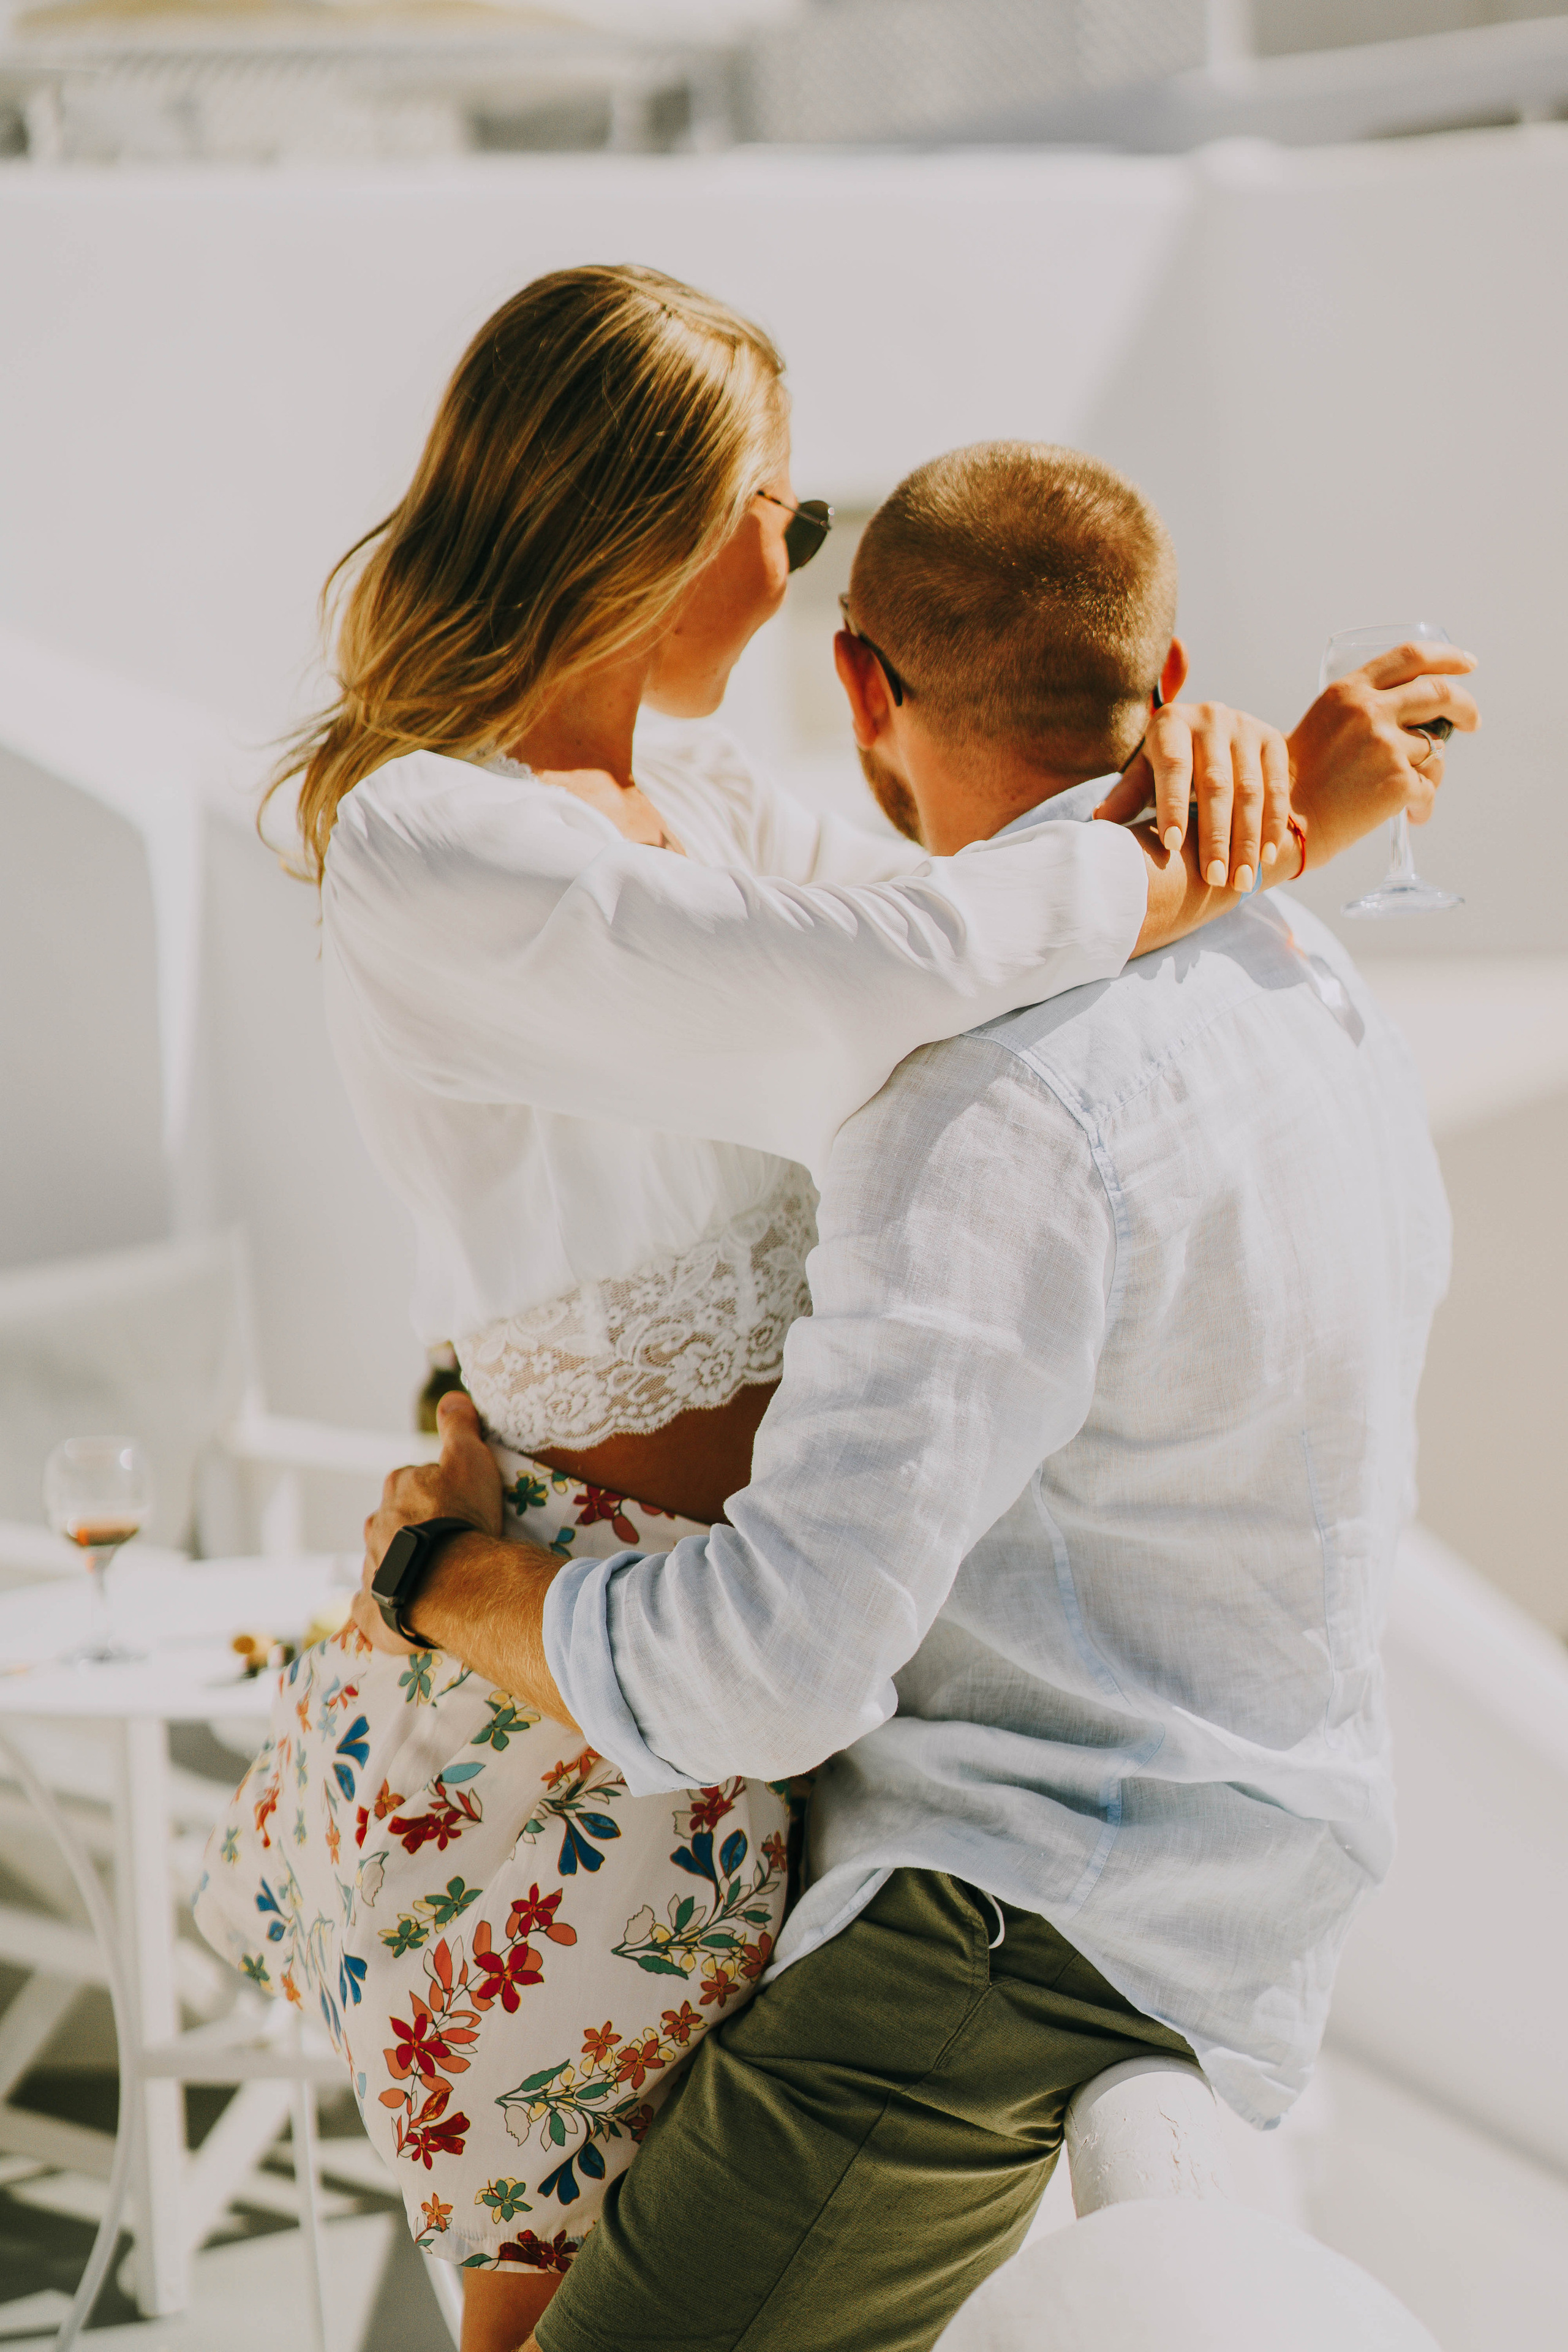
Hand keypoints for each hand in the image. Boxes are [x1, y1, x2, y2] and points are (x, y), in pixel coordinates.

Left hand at [350, 1391, 503, 1657]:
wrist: (452, 1583)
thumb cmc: (462, 1517)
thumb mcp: (469, 1459)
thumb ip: (460, 1427)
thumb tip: (452, 1397)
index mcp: (398, 1489)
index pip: (416, 1483)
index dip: (440, 1493)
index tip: (461, 1506)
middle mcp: (376, 1526)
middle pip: (398, 1522)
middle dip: (418, 1530)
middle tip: (453, 1544)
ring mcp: (371, 1570)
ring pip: (386, 1562)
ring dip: (406, 1566)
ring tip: (440, 1579)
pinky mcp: (371, 1611)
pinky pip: (373, 1608)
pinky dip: (383, 1609)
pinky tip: (401, 1611)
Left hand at [1095, 702, 1292, 894]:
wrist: (1212, 735)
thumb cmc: (1167, 763)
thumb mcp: (1144, 773)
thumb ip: (1127, 794)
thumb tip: (1100, 820)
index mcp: (1171, 723)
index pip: (1174, 767)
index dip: (1174, 806)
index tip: (1172, 846)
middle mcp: (1211, 718)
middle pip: (1216, 784)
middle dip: (1216, 836)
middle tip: (1214, 878)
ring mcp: (1246, 727)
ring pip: (1250, 791)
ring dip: (1248, 840)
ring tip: (1242, 881)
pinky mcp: (1273, 740)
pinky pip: (1277, 789)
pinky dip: (1274, 826)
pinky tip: (1268, 858)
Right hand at [1287, 641, 1478, 870]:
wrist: (1285, 823)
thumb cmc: (1297, 780)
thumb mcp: (1323, 723)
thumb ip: (1362, 708)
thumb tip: (1412, 713)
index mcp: (1350, 691)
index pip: (1411, 657)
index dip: (1447, 657)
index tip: (1467, 665)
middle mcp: (1370, 711)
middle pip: (1440, 693)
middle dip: (1465, 706)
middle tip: (1471, 721)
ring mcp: (1387, 745)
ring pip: (1434, 749)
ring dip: (1429, 771)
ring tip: (1409, 790)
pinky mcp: (1399, 780)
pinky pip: (1428, 788)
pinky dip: (1422, 804)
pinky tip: (1410, 815)